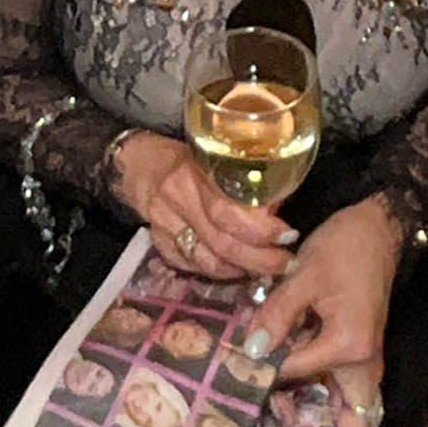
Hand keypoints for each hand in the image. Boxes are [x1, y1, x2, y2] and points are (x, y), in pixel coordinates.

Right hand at [112, 133, 291, 285]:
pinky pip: (194, 266)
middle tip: (285, 262)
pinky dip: (220, 271)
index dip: (260, 229)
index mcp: (191, 172)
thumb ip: (240, 179)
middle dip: (260, 258)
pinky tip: (236, 267)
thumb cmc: (186, 155)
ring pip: (208, 262)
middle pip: (221, 243)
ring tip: (266, 267)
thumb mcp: (212, 156)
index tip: (287, 234)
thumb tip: (279, 203)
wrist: (140, 163)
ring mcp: (164, 226)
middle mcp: (175, 201)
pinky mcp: (159, 244)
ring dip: (242, 269)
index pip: (227, 211)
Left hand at [248, 197, 400, 426]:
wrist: (377, 230)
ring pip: (348, 417)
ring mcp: (363, 365)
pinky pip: (342, 396)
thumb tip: (251, 350)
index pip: (294, 374)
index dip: (261, 372)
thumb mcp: (305, 275)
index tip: (233, 369)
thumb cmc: (344, 249)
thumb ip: (278, 314)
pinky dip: (321, 405)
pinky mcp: (357, 358)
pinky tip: (290, 397)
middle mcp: (363, 367)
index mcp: (350, 349)